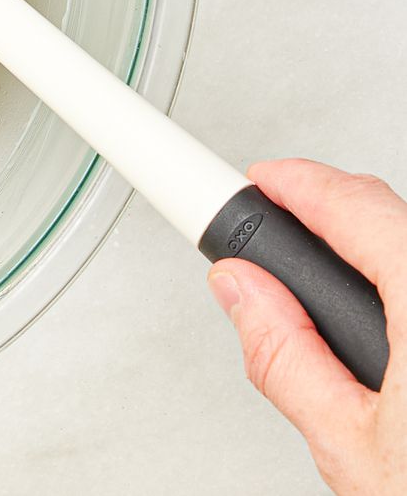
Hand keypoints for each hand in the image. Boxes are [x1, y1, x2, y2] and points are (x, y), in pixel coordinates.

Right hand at [209, 159, 405, 493]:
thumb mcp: (355, 451)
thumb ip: (287, 356)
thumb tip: (242, 292)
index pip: (355, 205)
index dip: (294, 184)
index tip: (257, 183)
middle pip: (397, 219)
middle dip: (332, 215)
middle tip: (277, 232)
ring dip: (381, 259)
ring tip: (334, 290)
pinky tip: (395, 335)